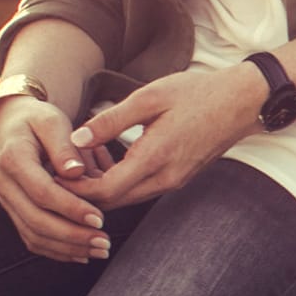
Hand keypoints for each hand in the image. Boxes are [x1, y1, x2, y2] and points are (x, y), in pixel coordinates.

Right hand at [0, 100, 110, 262]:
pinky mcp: (15, 210)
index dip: (70, 209)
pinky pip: (31, 237)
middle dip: (72, 235)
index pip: (42, 192)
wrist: (13, 124)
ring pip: (33, 234)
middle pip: (36, 220)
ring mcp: (8, 200)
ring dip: (67, 248)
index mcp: (13, 159)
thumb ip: (64, 146)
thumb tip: (76, 172)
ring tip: (100, 250)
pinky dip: (56, 250)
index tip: (99, 219)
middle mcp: (5, 184)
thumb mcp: (52, 121)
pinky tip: (82, 255)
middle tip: (104, 242)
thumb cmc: (38, 120)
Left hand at [70, 66, 268, 208]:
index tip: (50, 174)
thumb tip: (76, 139)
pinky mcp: (178, 177)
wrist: (244, 101)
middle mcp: (165, 178)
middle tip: (57, 169)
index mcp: (155, 158)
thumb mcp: (150, 97)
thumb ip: (111, 121)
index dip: (73, 190)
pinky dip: (117, 181)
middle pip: (111, 202)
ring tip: (77, 162)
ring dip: (99, 187)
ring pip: (125, 198)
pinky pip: (139, 189)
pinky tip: (106, 159)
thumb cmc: (198, 93)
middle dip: (81, 192)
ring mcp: (174, 181)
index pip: (104, 192)